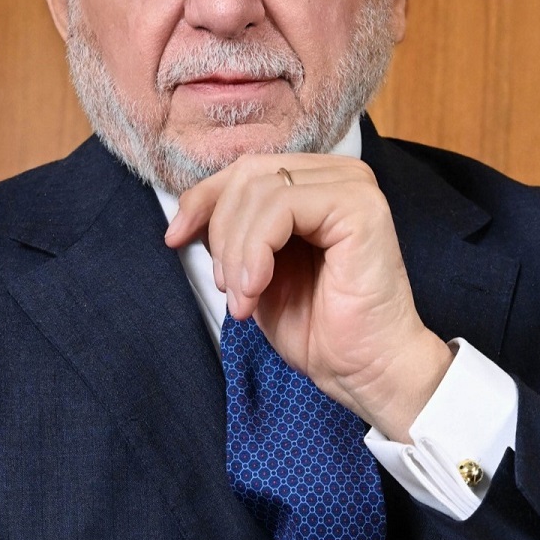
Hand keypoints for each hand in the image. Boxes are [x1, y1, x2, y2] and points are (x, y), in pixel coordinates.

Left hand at [164, 153, 451, 440]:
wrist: (364, 370)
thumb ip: (235, 232)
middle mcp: (339, 174)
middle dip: (221, 232)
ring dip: (237, 251)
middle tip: (225, 287)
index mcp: (317, 183)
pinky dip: (255, 250)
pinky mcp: (358, 205)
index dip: (202, 200)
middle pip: (248, 174)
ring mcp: (353, 185)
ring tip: (243, 299)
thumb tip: (188, 212)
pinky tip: (256, 289)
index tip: (175, 239)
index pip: (245, 170)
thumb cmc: (318, 328)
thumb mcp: (256, 270)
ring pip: (259, 191)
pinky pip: (282, 207)